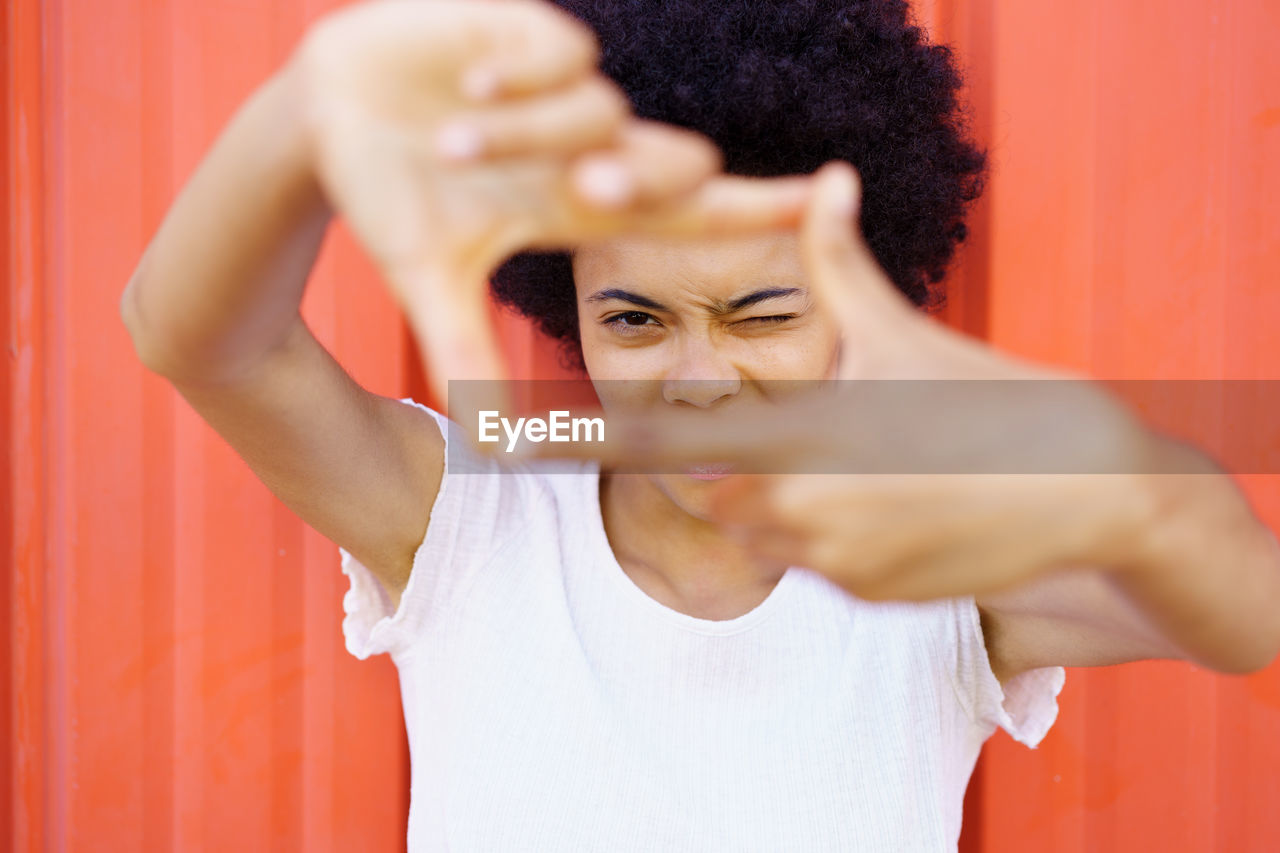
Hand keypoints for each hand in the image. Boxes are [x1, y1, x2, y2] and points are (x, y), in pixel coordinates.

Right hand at [289, 0, 810, 404]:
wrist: (328, 114)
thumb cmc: (389, 198)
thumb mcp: (427, 281)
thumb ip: (466, 355)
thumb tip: (497, 448)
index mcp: (577, 203)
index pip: (689, 209)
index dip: (756, 208)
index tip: (824, 200)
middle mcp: (584, 145)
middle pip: (668, 161)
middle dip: (636, 178)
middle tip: (587, 189)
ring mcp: (558, 88)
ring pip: (599, 110)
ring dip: (527, 133)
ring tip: (448, 141)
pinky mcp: (523, 27)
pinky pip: (565, 51)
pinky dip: (521, 74)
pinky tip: (467, 84)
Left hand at [533, 162, 1154, 599]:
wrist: (1092, 493)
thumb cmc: (997, 401)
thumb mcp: (906, 331)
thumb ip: (841, 265)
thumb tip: (827, 178)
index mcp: (796, 437)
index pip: (668, 445)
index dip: (595, 441)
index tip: (526, 439)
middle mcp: (801, 510)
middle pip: (708, 493)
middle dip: (713, 464)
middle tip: (759, 434)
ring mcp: (835, 564)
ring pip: (761, 532)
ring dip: (773, 498)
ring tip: (850, 459)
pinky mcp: (871, 600)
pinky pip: (815, 566)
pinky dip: (827, 533)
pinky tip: (889, 498)